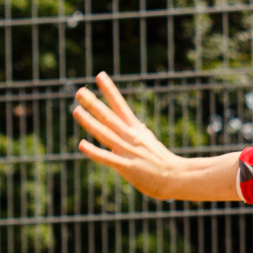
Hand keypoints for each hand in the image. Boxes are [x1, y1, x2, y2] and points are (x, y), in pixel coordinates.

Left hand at [73, 73, 185, 198]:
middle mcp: (130, 137)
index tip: (100, 76)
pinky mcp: (126, 166)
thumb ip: (141, 133)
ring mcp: (127, 151)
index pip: (120, 105)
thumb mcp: (151, 142)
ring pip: (104, 133)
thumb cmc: (164, 161)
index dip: (110, 90)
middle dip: (93, 104)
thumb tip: (138, 124)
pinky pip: (107, 158)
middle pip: (109, 117)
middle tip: (79, 91)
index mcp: (136, 130)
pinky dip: (94, 151)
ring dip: (89, 122)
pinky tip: (82, 144)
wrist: (177, 176)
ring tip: (76, 110)